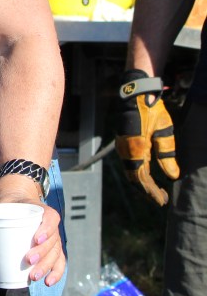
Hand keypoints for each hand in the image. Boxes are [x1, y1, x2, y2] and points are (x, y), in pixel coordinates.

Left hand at [0, 188, 65, 285]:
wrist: (18, 202)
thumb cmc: (9, 209)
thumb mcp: (1, 213)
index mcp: (43, 211)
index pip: (51, 218)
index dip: (46, 229)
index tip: (36, 240)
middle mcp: (52, 226)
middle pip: (53, 240)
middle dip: (42, 253)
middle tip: (28, 261)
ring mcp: (54, 238)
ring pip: (55, 253)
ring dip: (46, 266)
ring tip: (34, 276)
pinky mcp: (53, 249)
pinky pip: (59, 261)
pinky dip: (56, 273)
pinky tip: (48, 282)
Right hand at [114, 70, 179, 204]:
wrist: (134, 94)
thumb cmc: (152, 110)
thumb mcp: (164, 130)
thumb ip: (167, 153)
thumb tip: (172, 176)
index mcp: (136, 149)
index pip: (141, 178)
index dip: (151, 192)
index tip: (162, 201)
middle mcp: (125, 150)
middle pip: (134, 178)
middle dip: (147, 191)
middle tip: (162, 199)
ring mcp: (122, 147)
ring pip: (130, 172)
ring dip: (142, 183)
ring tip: (156, 190)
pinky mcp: (123, 143)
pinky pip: (129, 164)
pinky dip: (138, 173)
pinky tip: (148, 175)